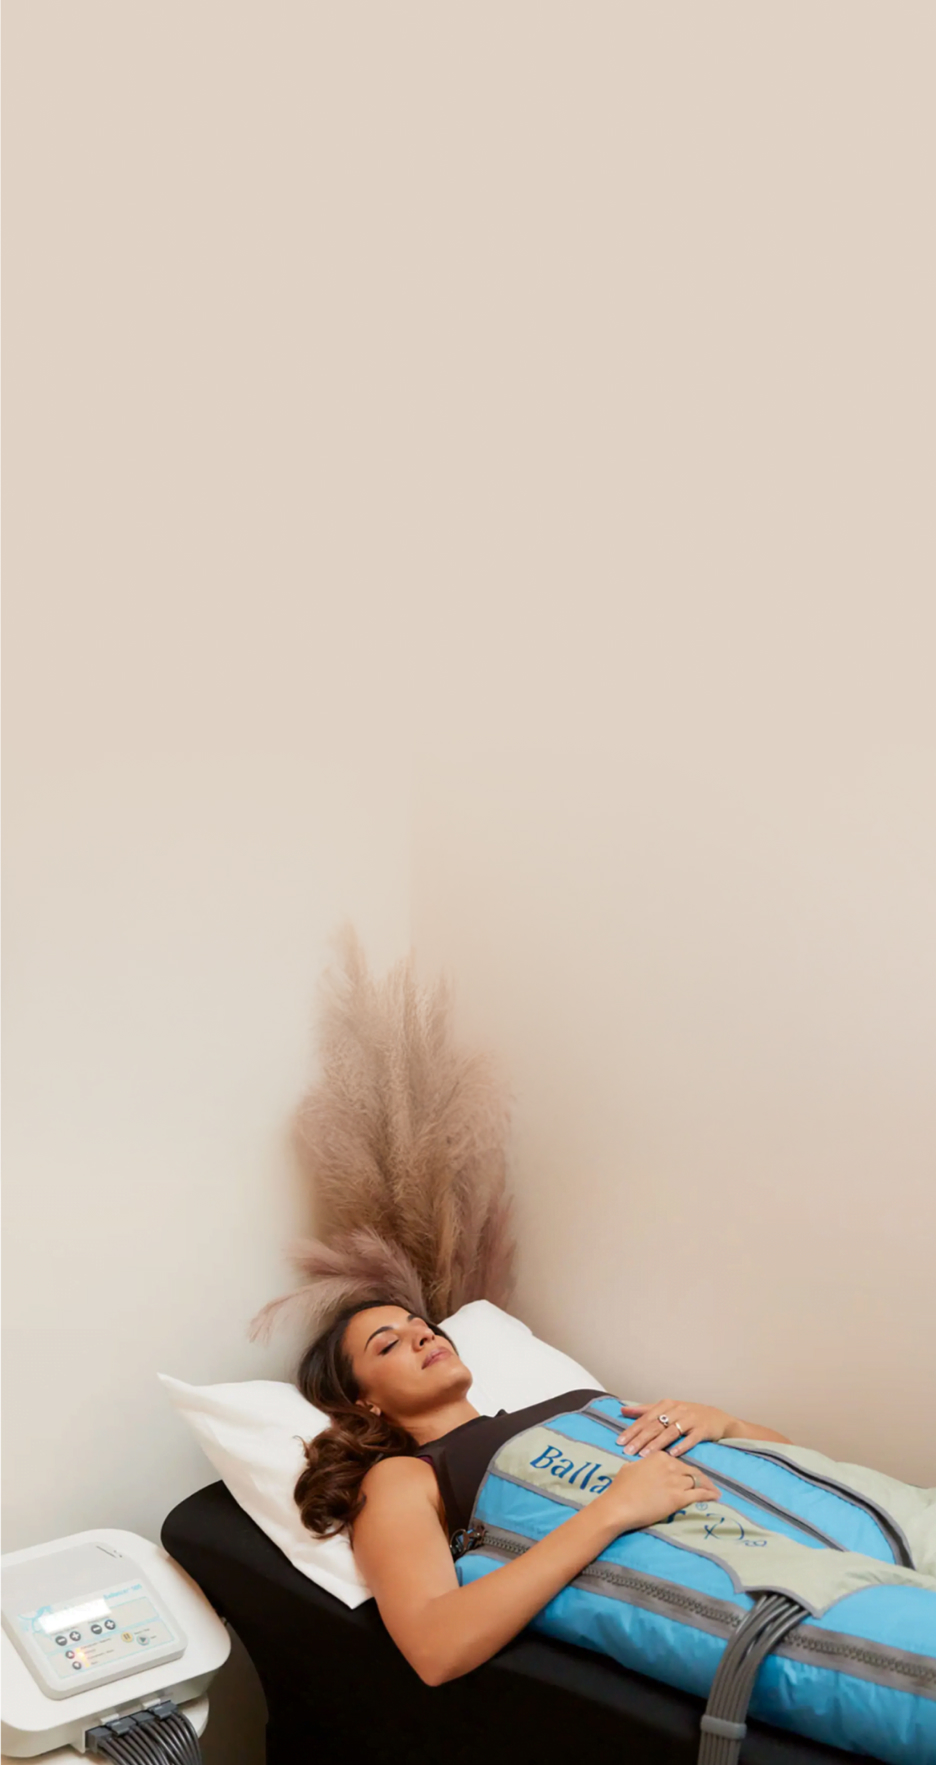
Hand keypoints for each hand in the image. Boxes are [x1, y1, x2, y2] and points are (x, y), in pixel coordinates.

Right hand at [598, 1449, 720, 1532]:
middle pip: (691, 1470)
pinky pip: (699, 1494)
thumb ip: (642, 1465)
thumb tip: (643, 1467)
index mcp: (658, 1456)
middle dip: (701, 1477)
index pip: (677, 1461)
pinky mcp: (678, 1498)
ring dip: (708, 1486)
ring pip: (698, 1481)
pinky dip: (709, 1495)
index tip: (689, 1474)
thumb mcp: (630, 1468)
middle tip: (708, 1483)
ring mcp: (675, 1481)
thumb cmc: (620, 1488)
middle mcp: (670, 1465)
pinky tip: (716, 1496)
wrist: (619, 1505)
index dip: (684, 1469)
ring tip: (715, 1490)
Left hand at [615, 1399, 735, 1457]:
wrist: (716, 1418)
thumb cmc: (687, 1415)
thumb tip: (622, 1410)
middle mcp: (677, 1410)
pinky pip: (691, 1438)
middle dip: (640, 1439)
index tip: (620, 1442)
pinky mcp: (702, 1430)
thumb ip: (645, 1410)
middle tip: (628, 1451)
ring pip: (670, 1432)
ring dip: (657, 1444)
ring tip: (644, 1455)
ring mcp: (690, 1419)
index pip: (645, 1418)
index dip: (632, 1429)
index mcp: (666, 1405)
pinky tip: (672, 1455)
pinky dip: (681, 1446)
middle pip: (656, 1425)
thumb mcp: (667, 1409)